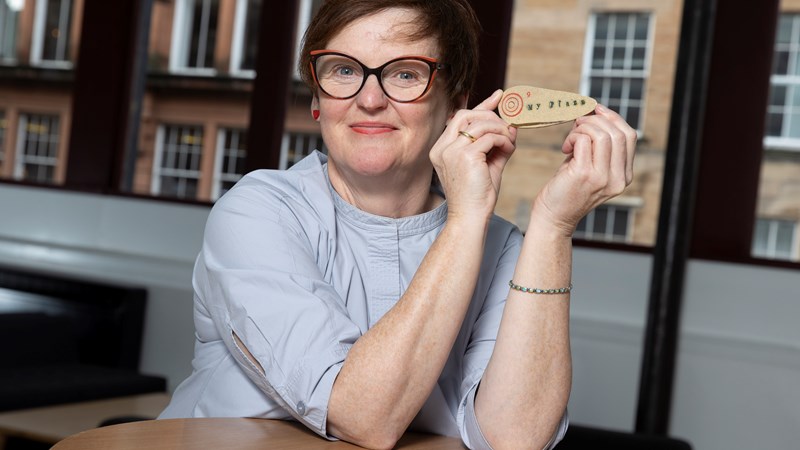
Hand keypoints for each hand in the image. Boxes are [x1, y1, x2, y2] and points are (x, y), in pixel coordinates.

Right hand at [429, 90, 516, 222]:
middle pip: (467, 115)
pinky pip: (489, 137)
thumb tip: (512, 124)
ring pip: (480, 124)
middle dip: (492, 116)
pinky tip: (508, 149)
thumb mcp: (487, 163)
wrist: (471, 217)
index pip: (461, 118)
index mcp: (441, 149)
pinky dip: (503, 140)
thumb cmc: (477, 195)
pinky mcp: (465, 156)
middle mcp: (442, 147)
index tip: (499, 97)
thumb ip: (497, 143)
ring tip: (510, 141)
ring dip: (500, 129)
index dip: (482, 106)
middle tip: (508, 127)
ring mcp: (451, 151)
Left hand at [532, 104, 636, 235]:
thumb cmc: (568, 189)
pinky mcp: (584, 174)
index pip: (630, 136)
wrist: (554, 217)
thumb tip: (597, 113)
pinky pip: (584, 140)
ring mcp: (603, 177)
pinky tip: (565, 148)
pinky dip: (573, 137)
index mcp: (624, 175)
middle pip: (618, 132)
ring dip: (582, 128)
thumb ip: (599, 146)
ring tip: (570, 138)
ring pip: (602, 134)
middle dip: (596, 120)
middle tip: (578, 123)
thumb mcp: (591, 166)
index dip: (613, 118)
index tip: (596, 110)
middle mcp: (618, 178)